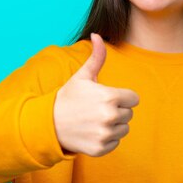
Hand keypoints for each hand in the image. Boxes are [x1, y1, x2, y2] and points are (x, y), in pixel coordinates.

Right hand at [53, 33, 139, 156]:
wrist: (49, 124)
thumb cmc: (69, 97)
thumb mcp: (83, 76)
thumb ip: (96, 57)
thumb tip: (97, 34)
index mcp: (110, 96)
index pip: (134, 99)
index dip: (122, 97)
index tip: (107, 97)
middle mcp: (110, 116)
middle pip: (129, 114)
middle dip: (117, 111)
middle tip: (98, 109)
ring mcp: (105, 134)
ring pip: (124, 129)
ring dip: (114, 126)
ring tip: (95, 120)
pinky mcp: (100, 148)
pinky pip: (115, 143)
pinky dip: (106, 139)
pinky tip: (92, 132)